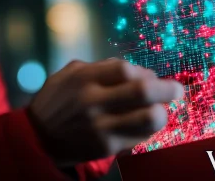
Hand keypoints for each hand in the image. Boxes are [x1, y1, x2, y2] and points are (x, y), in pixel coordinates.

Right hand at [26, 58, 183, 167]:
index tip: (151, 76)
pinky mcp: (106, 147)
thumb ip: (101, 67)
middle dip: (167, 89)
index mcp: (83, 78)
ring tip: (160, 109)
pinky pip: (140, 137)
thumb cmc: (58, 100)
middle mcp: (93, 101)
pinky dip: (147, 130)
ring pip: (149, 118)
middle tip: (176, 89)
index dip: (144, 72)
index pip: (125, 69)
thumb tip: (137, 70)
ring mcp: (101, 126)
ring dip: (161, 112)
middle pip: (143, 92)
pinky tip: (143, 125)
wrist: (37, 139)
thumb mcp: (70, 73)